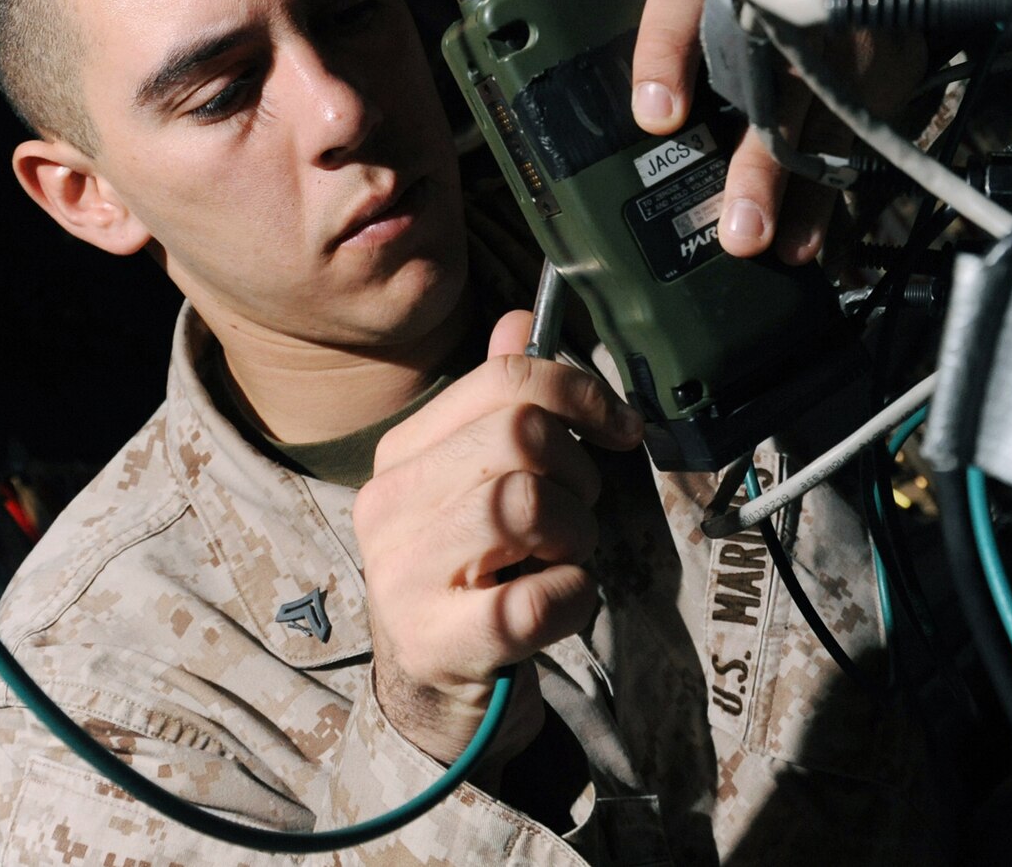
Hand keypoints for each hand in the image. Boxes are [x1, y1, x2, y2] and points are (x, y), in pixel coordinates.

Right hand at [353, 310, 643, 764]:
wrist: (435, 692)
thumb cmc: (473, 574)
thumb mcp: (479, 481)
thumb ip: (498, 402)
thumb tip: (522, 318)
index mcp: (402, 455)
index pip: (501, 381)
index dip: (581, 393)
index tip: (621, 428)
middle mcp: (390, 507)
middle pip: (518, 436)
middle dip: (578, 472)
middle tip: (576, 513)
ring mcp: (406, 577)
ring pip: (524, 505)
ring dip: (574, 534)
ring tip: (562, 558)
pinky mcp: (440, 644)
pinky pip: (535, 600)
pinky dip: (571, 598)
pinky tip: (560, 603)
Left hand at [574, 0, 923, 264]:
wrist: (881, 5)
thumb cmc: (757, 21)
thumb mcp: (705, 12)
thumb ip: (652, 47)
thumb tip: (575, 150)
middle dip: (672, 45)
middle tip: (656, 117)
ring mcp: (814, 0)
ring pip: (782, 66)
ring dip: (761, 159)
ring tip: (741, 228)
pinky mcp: (867, 50)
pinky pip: (839, 125)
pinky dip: (815, 194)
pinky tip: (795, 239)